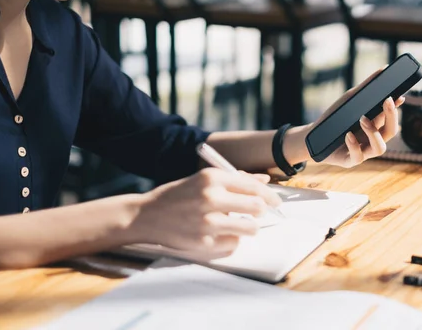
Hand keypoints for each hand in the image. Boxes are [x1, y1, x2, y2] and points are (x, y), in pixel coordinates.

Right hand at [129, 168, 280, 259]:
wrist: (146, 215)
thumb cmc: (178, 195)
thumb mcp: (204, 180)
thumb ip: (235, 180)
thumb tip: (264, 181)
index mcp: (212, 178)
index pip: (254, 187)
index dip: (270, 195)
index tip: (275, 201)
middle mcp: (210, 198)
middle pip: (257, 207)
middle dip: (262, 211)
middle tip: (259, 213)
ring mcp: (207, 222)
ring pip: (250, 228)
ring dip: (249, 227)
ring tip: (239, 225)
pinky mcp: (203, 242)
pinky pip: (233, 244)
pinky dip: (231, 240)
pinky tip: (219, 234)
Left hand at [284, 68, 404, 168]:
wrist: (313, 138)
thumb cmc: (334, 119)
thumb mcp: (349, 101)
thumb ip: (366, 87)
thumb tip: (384, 69)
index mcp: (375, 125)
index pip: (391, 118)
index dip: (397, 109)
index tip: (398, 96)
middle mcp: (372, 139)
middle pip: (391, 132)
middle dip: (392, 116)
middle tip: (387, 100)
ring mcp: (363, 151)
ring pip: (380, 148)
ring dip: (374, 133)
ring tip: (362, 119)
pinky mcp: (350, 161)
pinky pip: (358, 156)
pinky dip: (354, 145)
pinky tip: (347, 135)